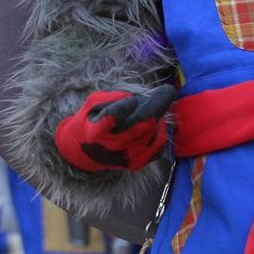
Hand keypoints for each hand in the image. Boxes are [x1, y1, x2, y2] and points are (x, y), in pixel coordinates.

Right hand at [55, 85, 175, 172]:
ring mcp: (127, 157)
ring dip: (155, 114)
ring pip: (153, 129)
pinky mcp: (139, 163)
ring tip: (148, 106)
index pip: (111, 118)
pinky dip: (160, 129)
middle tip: (167, 91)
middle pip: (140, 125)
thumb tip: (138, 99)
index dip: (123, 108)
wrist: (86, 153)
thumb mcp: (94, 103)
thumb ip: (113, 98)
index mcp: (95, 131)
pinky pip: (159, 142)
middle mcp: (112, 147)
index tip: (133, 99)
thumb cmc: (92, 120)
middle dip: (155, 106)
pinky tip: (153, 121)